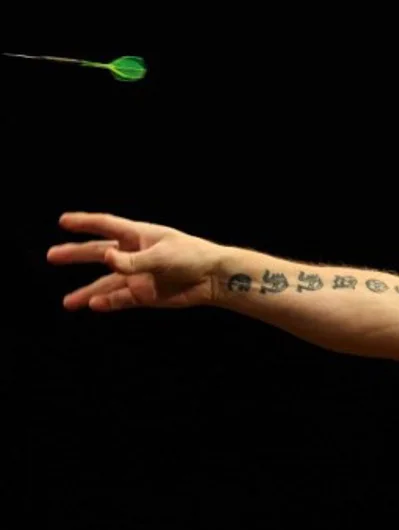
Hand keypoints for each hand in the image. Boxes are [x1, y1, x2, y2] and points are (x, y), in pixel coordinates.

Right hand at [48, 212, 227, 311]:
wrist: (213, 280)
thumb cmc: (192, 257)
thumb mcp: (162, 255)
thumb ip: (134, 260)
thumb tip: (106, 259)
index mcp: (138, 236)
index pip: (106, 226)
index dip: (85, 222)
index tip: (63, 220)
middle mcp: (134, 255)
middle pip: (98, 253)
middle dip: (75, 254)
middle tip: (52, 255)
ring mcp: (138, 276)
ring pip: (106, 284)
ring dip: (87, 292)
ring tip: (68, 303)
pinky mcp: (145, 294)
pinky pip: (121, 299)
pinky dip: (108, 303)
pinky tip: (93, 306)